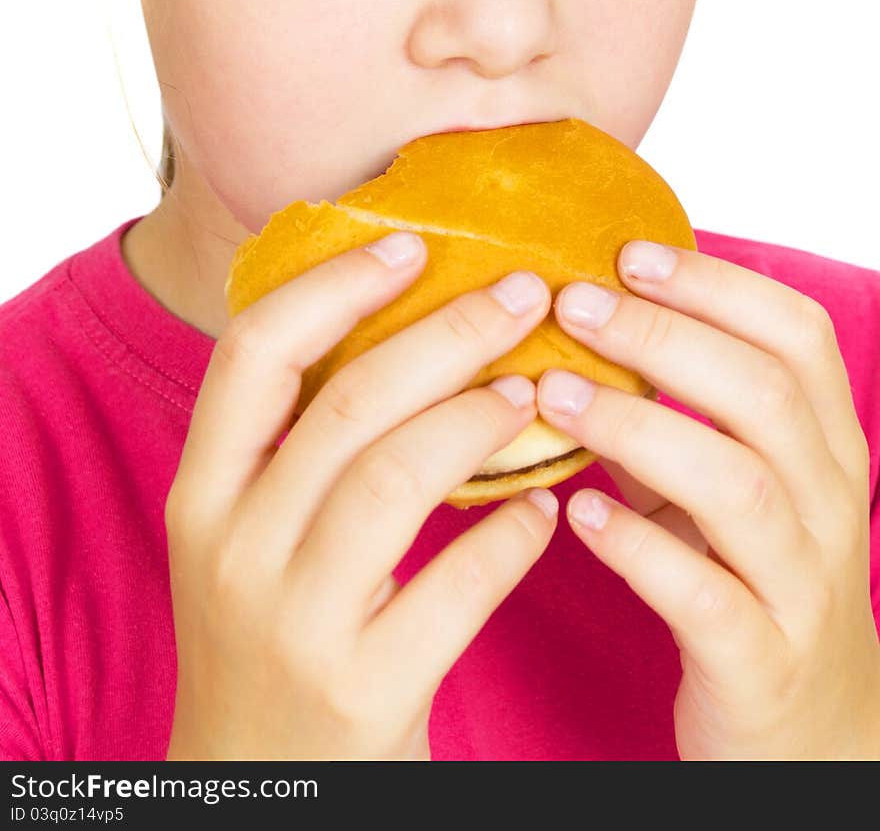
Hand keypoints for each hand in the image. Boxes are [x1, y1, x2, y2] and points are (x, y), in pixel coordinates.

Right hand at [164, 235, 557, 760]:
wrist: (258, 792)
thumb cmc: (269, 637)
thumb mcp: (248, 537)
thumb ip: (297, 448)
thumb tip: (404, 325)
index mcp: (202, 494)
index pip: (252, 351)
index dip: (334, 284)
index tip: (410, 243)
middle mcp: (234, 548)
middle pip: (347, 401)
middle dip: (447, 331)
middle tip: (522, 292)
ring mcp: (293, 621)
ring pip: (398, 478)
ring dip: (481, 418)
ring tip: (537, 390)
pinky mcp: (362, 689)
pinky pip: (456, 590)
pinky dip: (511, 537)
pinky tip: (546, 509)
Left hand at [535, 240, 879, 760]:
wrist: (811, 739)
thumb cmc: (754, 585)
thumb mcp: (732, 490)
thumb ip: (678, 420)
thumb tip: (583, 332)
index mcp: (827, 448)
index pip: (798, 336)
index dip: (715, 285)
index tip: (627, 253)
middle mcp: (829, 506)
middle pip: (764, 394)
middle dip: (663, 336)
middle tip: (570, 304)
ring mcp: (802, 586)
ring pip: (738, 487)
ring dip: (638, 427)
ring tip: (554, 395)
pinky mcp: (761, 663)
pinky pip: (706, 596)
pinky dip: (638, 547)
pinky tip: (575, 511)